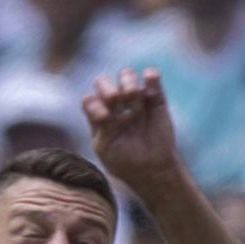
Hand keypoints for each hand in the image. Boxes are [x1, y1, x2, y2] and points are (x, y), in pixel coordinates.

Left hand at [82, 67, 182, 195]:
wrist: (153, 169)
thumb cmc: (126, 162)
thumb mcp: (106, 148)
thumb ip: (99, 126)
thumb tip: (101, 106)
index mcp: (99, 114)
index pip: (89, 99)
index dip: (94, 104)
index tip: (105, 118)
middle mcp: (114, 103)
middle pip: (103, 82)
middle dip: (108, 90)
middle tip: (116, 102)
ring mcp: (134, 98)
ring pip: (126, 74)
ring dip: (127, 82)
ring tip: (133, 98)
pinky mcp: (155, 96)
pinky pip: (151, 76)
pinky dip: (151, 76)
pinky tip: (151, 91)